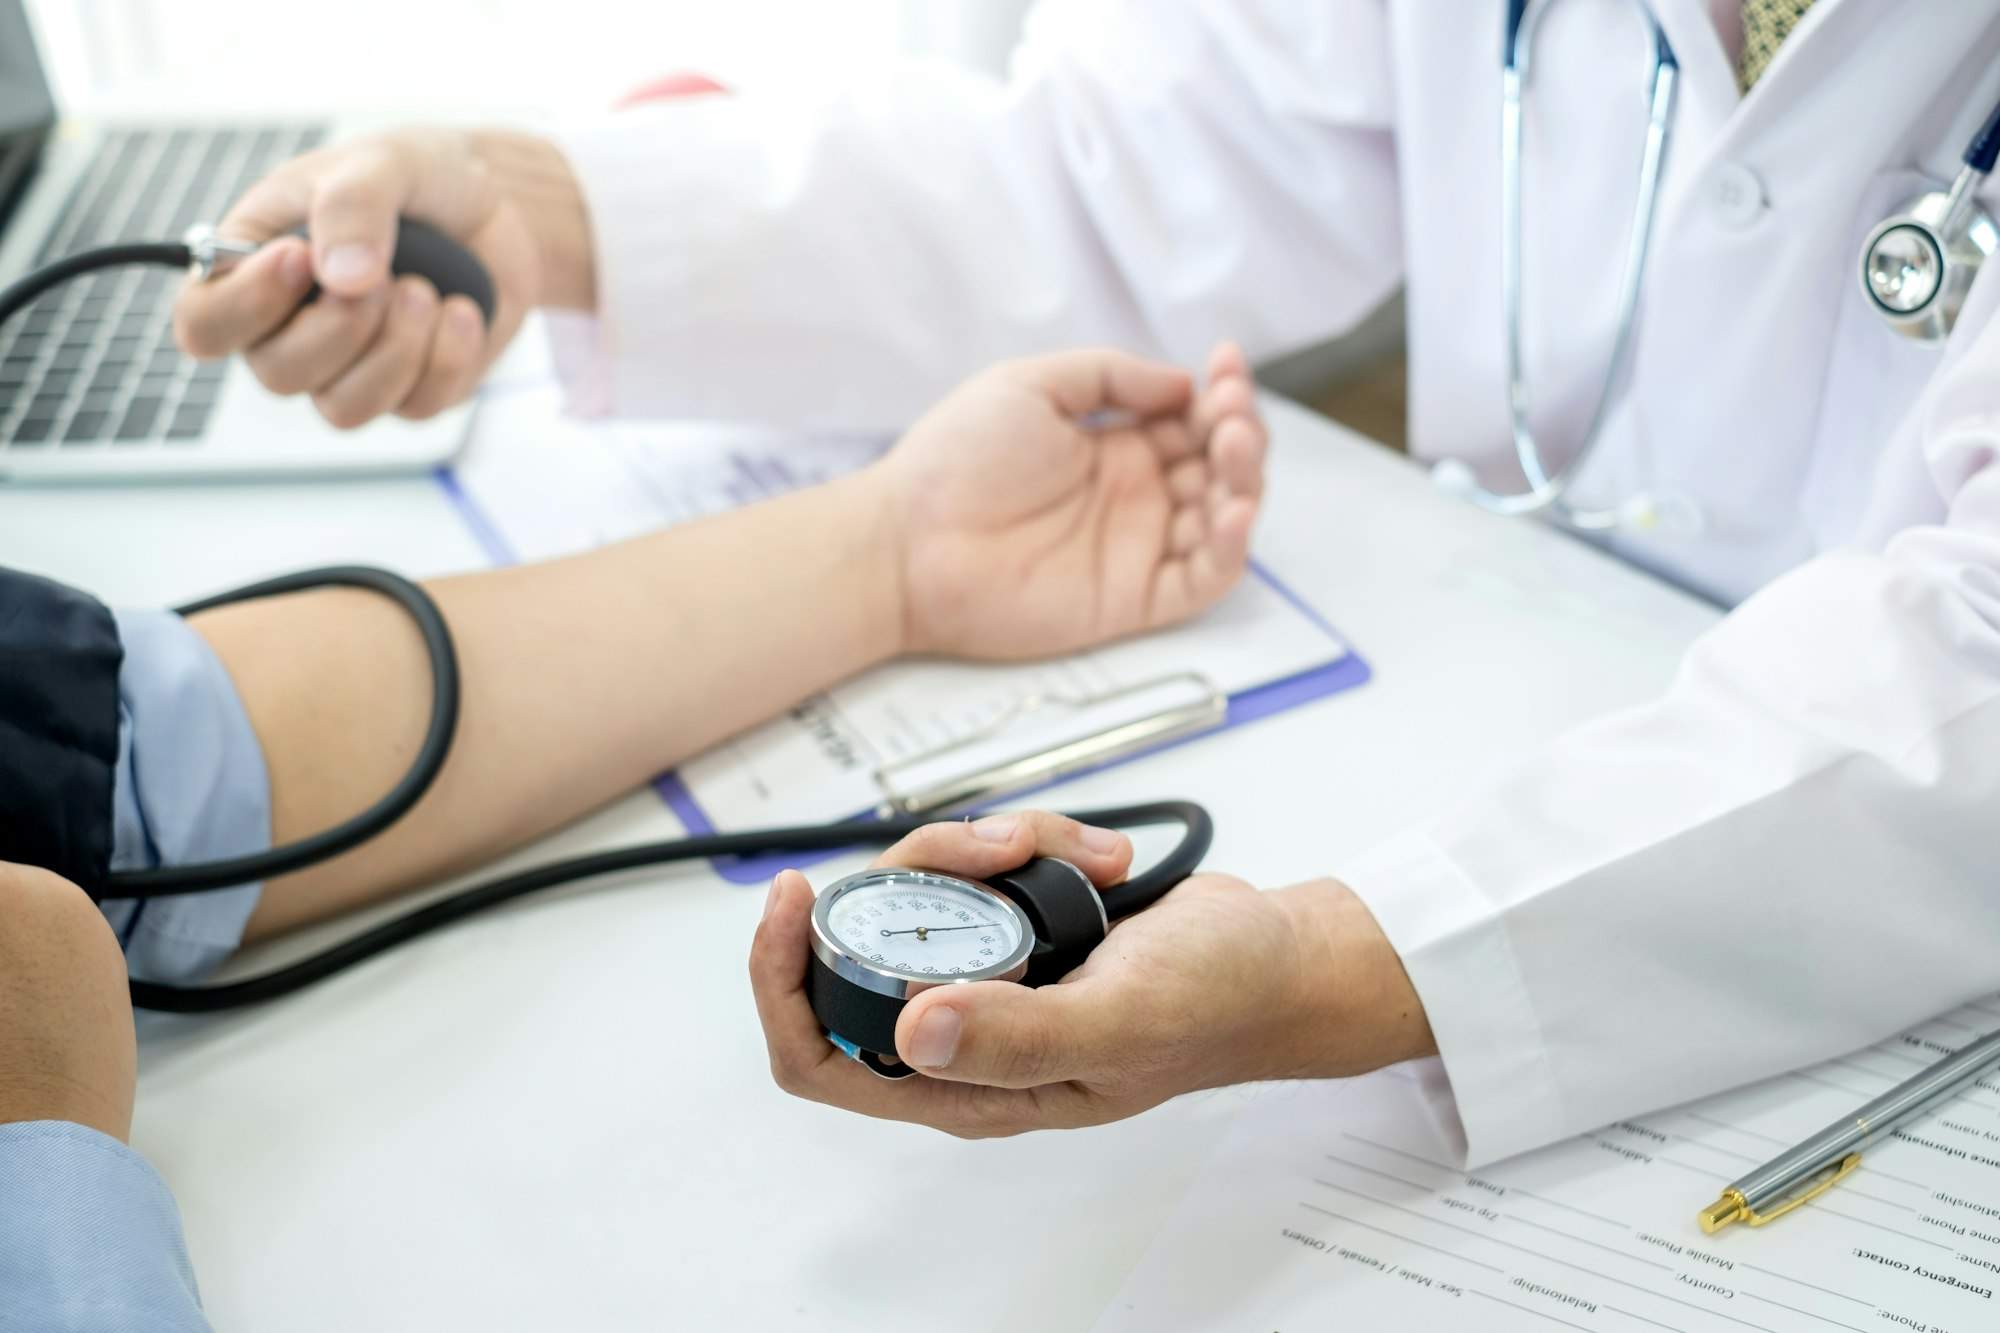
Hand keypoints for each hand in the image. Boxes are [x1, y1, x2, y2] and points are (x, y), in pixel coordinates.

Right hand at [171, 129, 583, 428]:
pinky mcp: (410, 390)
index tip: (300, 258)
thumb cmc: (415, 176)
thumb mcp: (380, 163)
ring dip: (395, 351)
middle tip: (388, 278)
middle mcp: (289, 331)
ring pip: (343, 409)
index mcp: (253, 269)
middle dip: (340, 327)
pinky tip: (461, 311)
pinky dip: (447, 358)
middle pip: (278, 375)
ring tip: (426, 293)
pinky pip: (416, 407)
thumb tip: (341, 281)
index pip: (204, 323)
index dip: (244, 306)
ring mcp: (349, 369)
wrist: (495, 202)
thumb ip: (352, 206)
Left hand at [749, 813, 1435, 1137]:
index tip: (793, 899)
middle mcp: (963, 1033)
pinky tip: (1094, 854)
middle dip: (916, 877)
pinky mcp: (1014, 921)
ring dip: (984, 849)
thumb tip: (911, 1032)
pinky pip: (977, 862)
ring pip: (920, 890)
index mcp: (969, 1086)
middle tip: (993, 848)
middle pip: (862, 945)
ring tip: (1061, 850)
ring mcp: (987, 972)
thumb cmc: (1219, 1004)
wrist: (1277, 954)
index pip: (820, 1056)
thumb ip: (1018, 1037)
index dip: (781, 983)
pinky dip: (1029, 838)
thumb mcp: (1121, 1021)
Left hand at [876, 343, 1266, 658]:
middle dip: (1240, 431)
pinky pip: (1203, 579)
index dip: (1219, 393)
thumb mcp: (1029, 384)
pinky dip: (1230, 548)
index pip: (1191, 420)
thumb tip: (1179, 382)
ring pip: (1223, 517)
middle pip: (1219, 466)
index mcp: (1112, 446)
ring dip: (1246, 481)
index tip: (1226, 363)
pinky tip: (1232, 509)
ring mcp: (1137, 547)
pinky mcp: (1133, 599)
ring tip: (1236, 447)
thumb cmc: (952, 460)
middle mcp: (1133, 496)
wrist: (907, 542)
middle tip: (1232, 413)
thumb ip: (1108, 375)